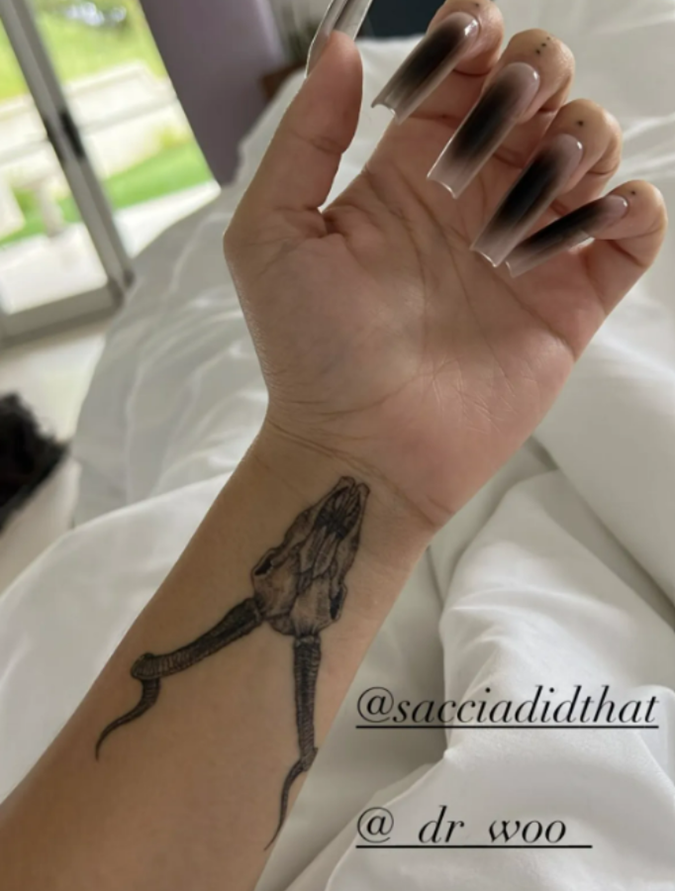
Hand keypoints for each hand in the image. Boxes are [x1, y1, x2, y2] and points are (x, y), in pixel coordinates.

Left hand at [224, 0, 666, 530]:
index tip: (475, 37)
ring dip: (585, 135)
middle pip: (538, 94)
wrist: (363, 448)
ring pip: (592, 147)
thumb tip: (343, 45)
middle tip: (512, 112)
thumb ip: (305, 138)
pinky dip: (633, 206)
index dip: (477, 35)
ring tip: (543, 181)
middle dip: (540, 72)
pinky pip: (632, 231)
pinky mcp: (570, 302)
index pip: (461, 76)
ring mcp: (526, 249)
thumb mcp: (273, 237)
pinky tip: (591, 216)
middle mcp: (473, 202)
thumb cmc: (310, 352)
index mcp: (408, 176)